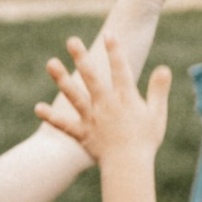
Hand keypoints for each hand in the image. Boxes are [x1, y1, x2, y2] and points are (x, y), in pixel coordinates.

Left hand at [37, 33, 171, 161]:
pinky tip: (37, 108)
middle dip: (81, 57)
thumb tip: (164, 68)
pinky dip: (51, 118)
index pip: (120, 70)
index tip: (108, 34)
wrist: (129, 166)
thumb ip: (158, 90)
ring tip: (50, 62)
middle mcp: (106, 104)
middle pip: (92, 77)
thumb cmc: (146, 141)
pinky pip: (64, 125)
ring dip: (62, 79)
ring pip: (74, 95)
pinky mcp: (82, 133)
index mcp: (126, 98)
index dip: (115, 51)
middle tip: (71, 40)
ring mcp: (92, 118)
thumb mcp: (158, 113)